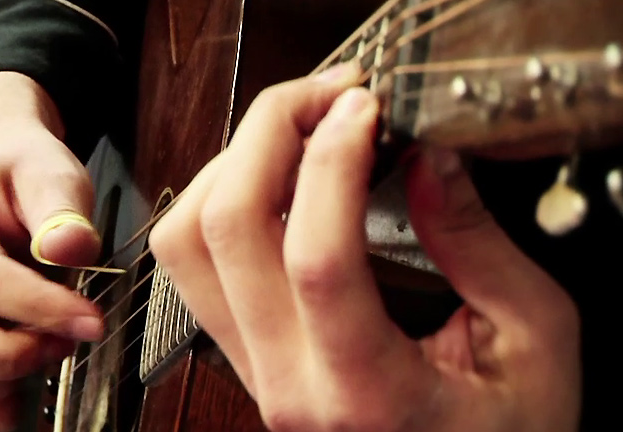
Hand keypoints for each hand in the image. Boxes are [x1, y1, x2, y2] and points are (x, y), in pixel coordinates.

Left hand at [149, 68, 581, 430]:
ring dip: (232, 166)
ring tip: (296, 132)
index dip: (333, 164)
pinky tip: (274, 180)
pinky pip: (195, 267)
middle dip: (269, 135)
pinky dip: (219, 202)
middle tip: (326, 98)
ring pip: (188, 245)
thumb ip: (480, 247)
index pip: (317, 257)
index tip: (364, 111)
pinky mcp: (246, 356)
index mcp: (367, 391)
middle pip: (226, 232)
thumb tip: (429, 159)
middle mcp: (289, 383)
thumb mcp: (533, 344)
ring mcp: (254, 371)